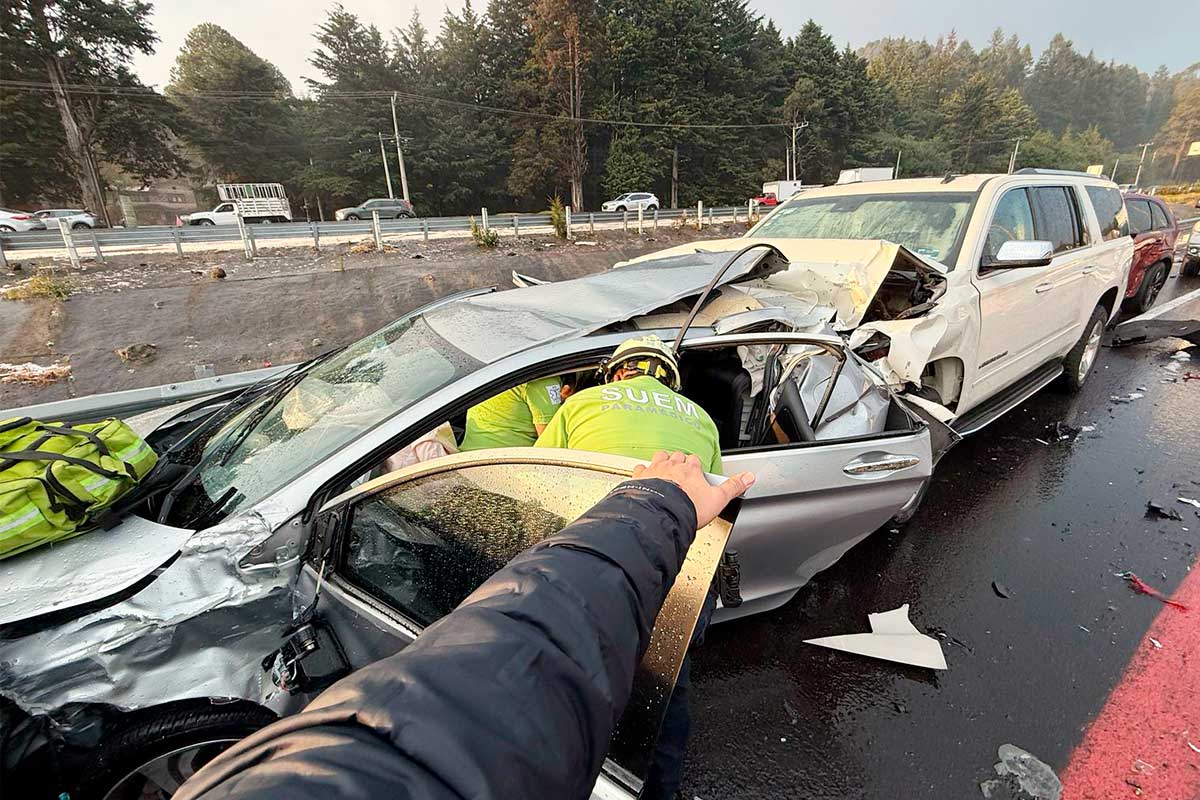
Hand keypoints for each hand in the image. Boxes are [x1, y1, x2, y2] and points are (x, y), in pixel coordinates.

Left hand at [633, 451, 755, 527]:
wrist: (662, 515)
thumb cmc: (688, 508)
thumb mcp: (718, 499)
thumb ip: (733, 487)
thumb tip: (748, 477)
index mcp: (691, 470)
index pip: (695, 460)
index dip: (696, 465)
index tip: (697, 470)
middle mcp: (672, 466)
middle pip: (677, 456)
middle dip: (679, 461)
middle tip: (681, 470)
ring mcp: (655, 471)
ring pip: (659, 457)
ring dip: (662, 461)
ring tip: (664, 468)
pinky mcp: (640, 478)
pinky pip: (640, 468)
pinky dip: (642, 471)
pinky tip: (643, 475)